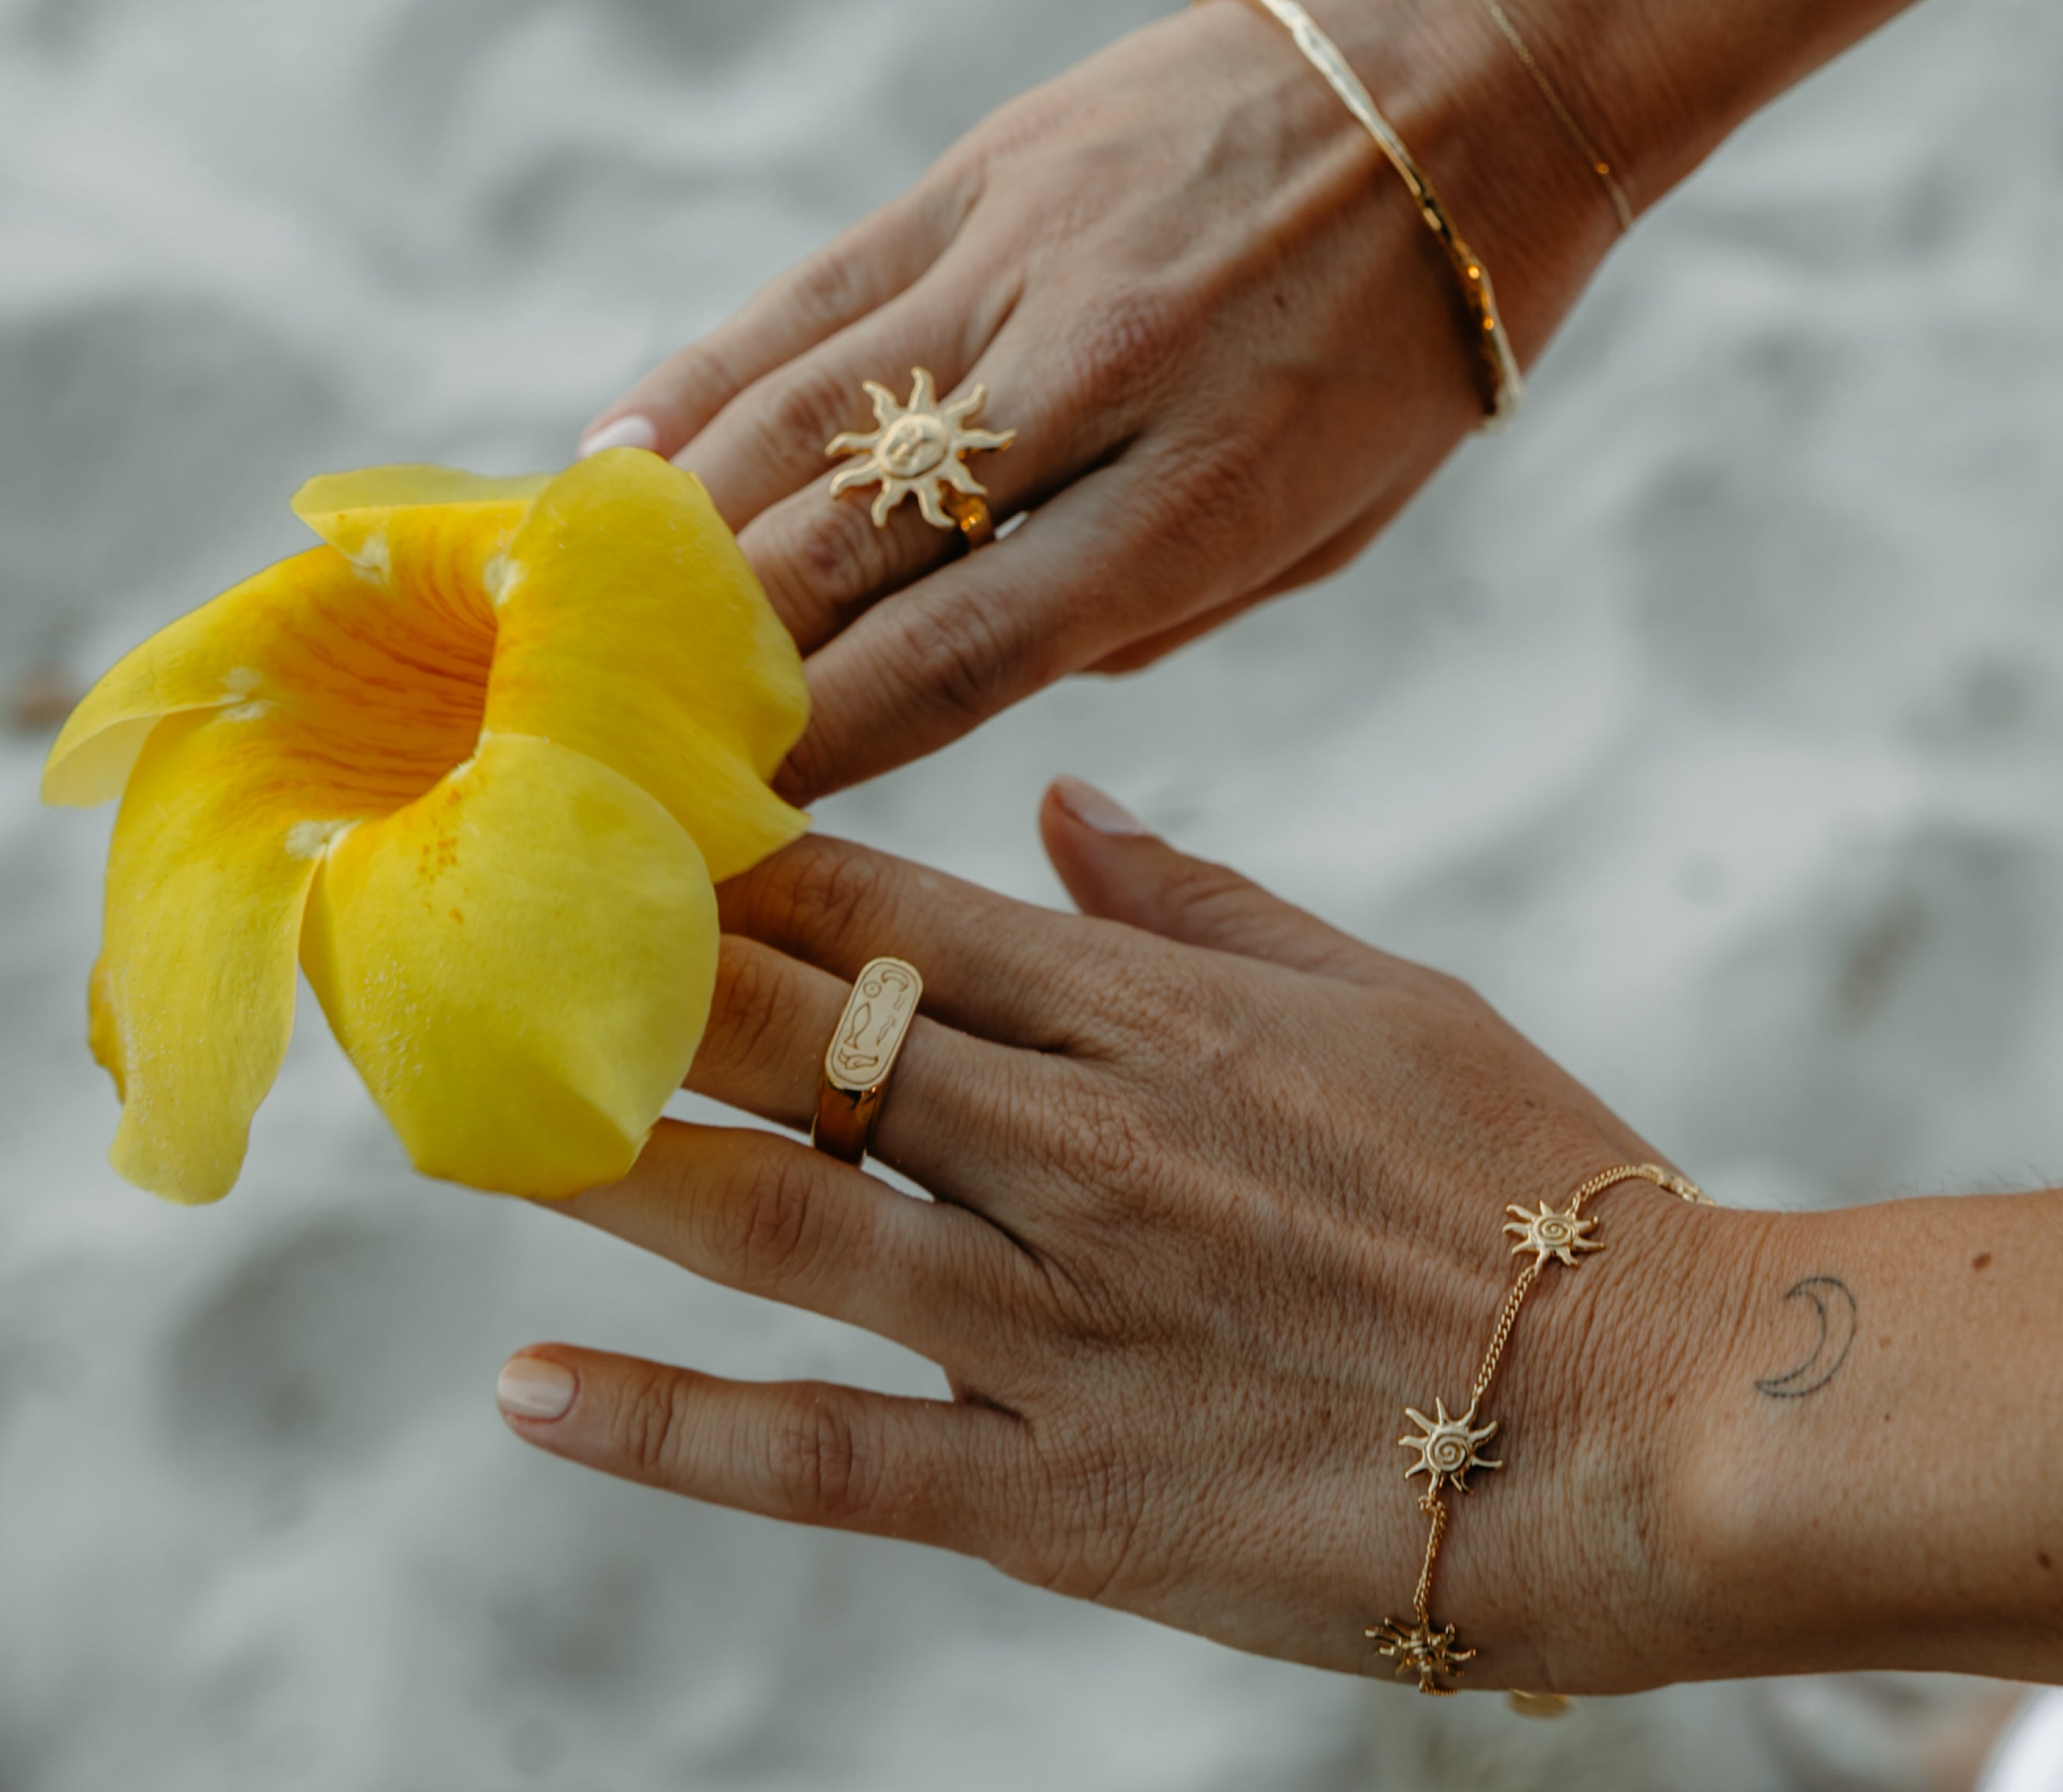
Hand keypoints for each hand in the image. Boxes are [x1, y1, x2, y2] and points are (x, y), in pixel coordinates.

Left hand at [496, 780, 1759, 1692]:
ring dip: (607, 1159)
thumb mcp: (1383, 994)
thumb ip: (1200, 899)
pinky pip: (829, 1459)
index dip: (734, 861)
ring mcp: (1057, 1324)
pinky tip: (533, 1385)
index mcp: (1154, 1017)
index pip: (887, 906)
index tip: (617, 822)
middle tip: (488, 930)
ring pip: (781, 1216)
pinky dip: (673, 1425)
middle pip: (802, 1036)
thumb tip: (1062, 800)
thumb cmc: (1530, 1182)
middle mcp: (1078, 1150)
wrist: (1656, 1416)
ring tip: (460, 1113)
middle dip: (633, 975)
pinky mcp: (1062, 1493)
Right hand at [578, 0, 1619, 803]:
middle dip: (714, 661)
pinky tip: (615, 452)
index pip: (956, 664)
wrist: (1475, 78)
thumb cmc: (1408, 346)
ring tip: (591, 612)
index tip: (731, 807)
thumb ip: (1142, 612)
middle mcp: (1086, 389)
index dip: (825, 747)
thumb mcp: (1317, 531)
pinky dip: (699, 378)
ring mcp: (1019, 264)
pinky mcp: (982, 168)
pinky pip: (805, 293)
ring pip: (791, 424)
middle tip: (621, 726)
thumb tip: (962, 664)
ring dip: (675, 534)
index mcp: (1196, 508)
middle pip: (840, 555)